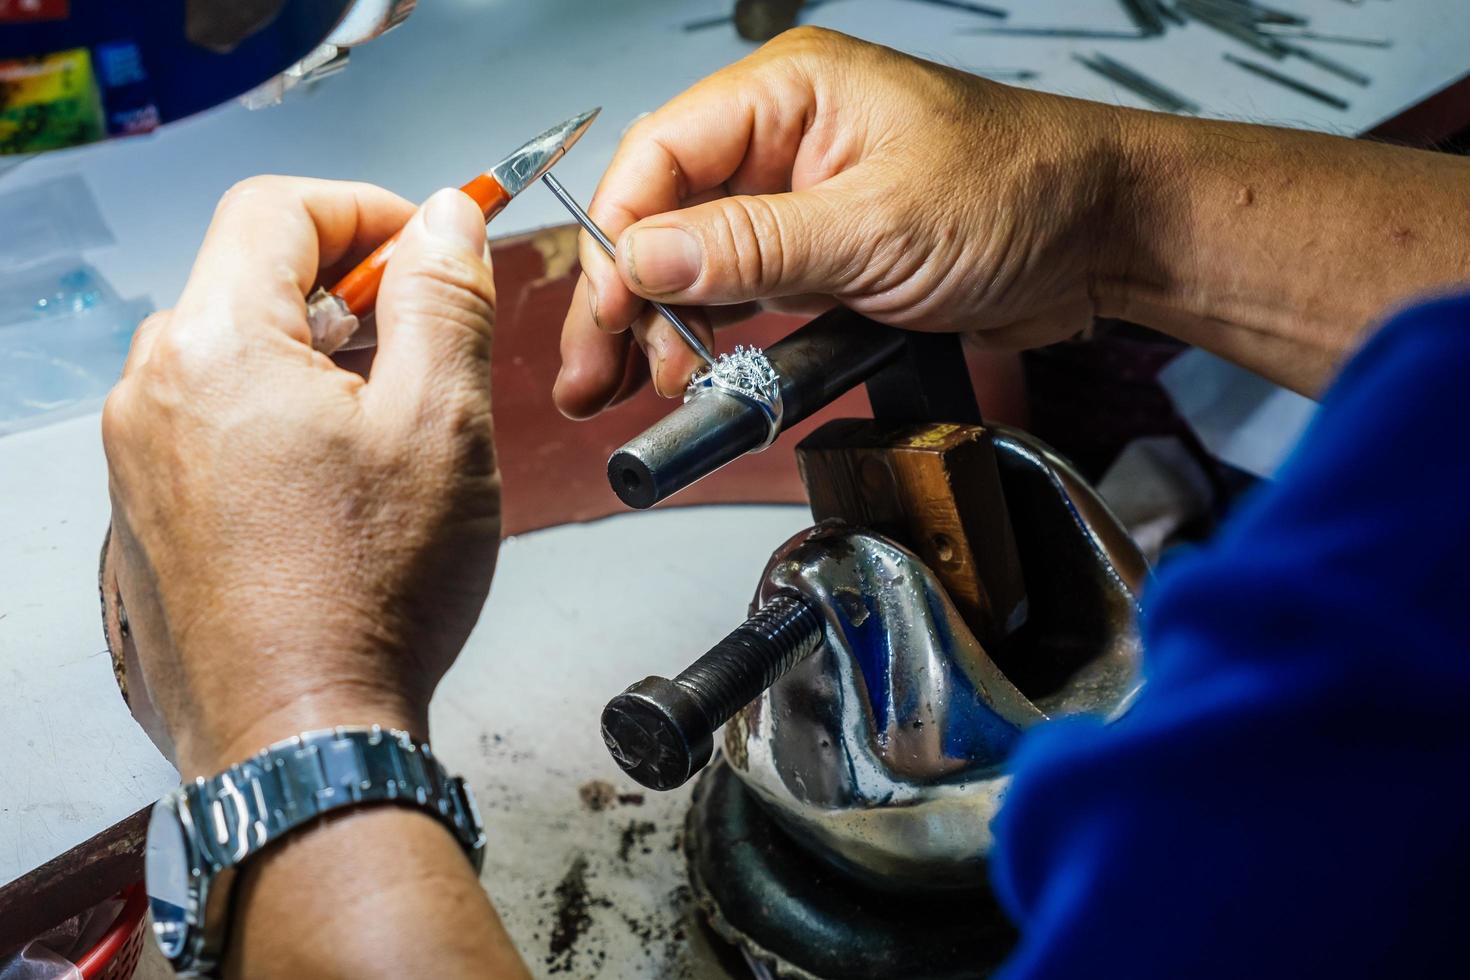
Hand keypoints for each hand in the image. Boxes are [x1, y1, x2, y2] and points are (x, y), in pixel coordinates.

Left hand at [103, 177, 500, 777]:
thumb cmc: (369, 595)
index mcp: (217, 347)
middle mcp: (152, 392)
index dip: (367, 209)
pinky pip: (210, 425)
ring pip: (232, 355)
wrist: (300, 739)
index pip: (278, 208)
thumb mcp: (442, 423)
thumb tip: (446, 219)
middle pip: (250, 280)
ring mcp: (137, 459)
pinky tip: (335, 487)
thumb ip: (443, 298)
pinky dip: (274, 420)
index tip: (426, 244)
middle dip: (347, 288)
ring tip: (387, 424)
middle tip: (423, 340)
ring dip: (314, 358)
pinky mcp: (145, 516)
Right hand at [554, 27, 1129, 416]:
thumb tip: (646, 258)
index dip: (618, 236)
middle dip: (626, 295)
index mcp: (789, 94)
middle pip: (664, 213)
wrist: (1106, 237)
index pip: (660, 155)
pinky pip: (745, 291)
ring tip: (651, 385)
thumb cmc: (1024, 192)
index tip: (606, 310)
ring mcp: (801, 201)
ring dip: (666, 325)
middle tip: (597, 371)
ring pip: (697, 260)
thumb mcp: (877, 226)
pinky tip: (698, 371)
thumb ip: (753, 246)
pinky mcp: (823, 254)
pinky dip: (716, 334)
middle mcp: (784, 141)